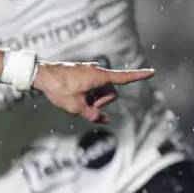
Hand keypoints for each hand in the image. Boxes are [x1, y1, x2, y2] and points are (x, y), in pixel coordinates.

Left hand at [32, 62, 154, 123]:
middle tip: (83, 104)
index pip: (124, 78)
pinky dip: (86, 94)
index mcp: (100, 76)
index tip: (153, 72)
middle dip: (101, 102)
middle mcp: (97, 71)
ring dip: (92, 98)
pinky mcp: (82, 73)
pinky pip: (91, 87)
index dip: (139, 77)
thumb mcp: (76, 107)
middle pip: (110, 92)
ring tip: (75, 98)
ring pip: (100, 91)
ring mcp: (89, 71)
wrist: (40, 75)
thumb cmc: (59, 89)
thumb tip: (105, 121)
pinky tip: (72, 95)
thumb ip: (93, 116)